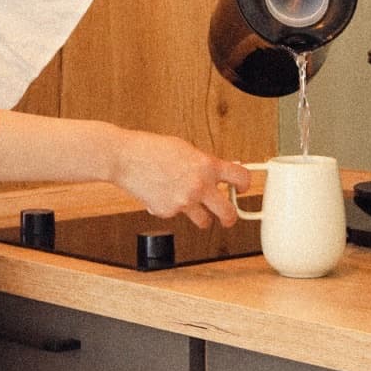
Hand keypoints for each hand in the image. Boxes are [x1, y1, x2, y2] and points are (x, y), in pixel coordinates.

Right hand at [113, 132, 252, 228]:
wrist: (124, 158)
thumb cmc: (150, 149)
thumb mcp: (184, 149)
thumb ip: (202, 163)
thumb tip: (217, 172)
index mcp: (206, 165)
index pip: (241, 177)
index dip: (246, 185)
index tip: (243, 188)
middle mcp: (199, 186)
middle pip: (229, 213)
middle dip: (230, 218)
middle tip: (228, 217)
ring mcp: (183, 202)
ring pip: (204, 221)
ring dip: (201, 216)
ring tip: (191, 205)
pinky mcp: (168, 212)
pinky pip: (177, 215)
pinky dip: (172, 208)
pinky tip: (162, 194)